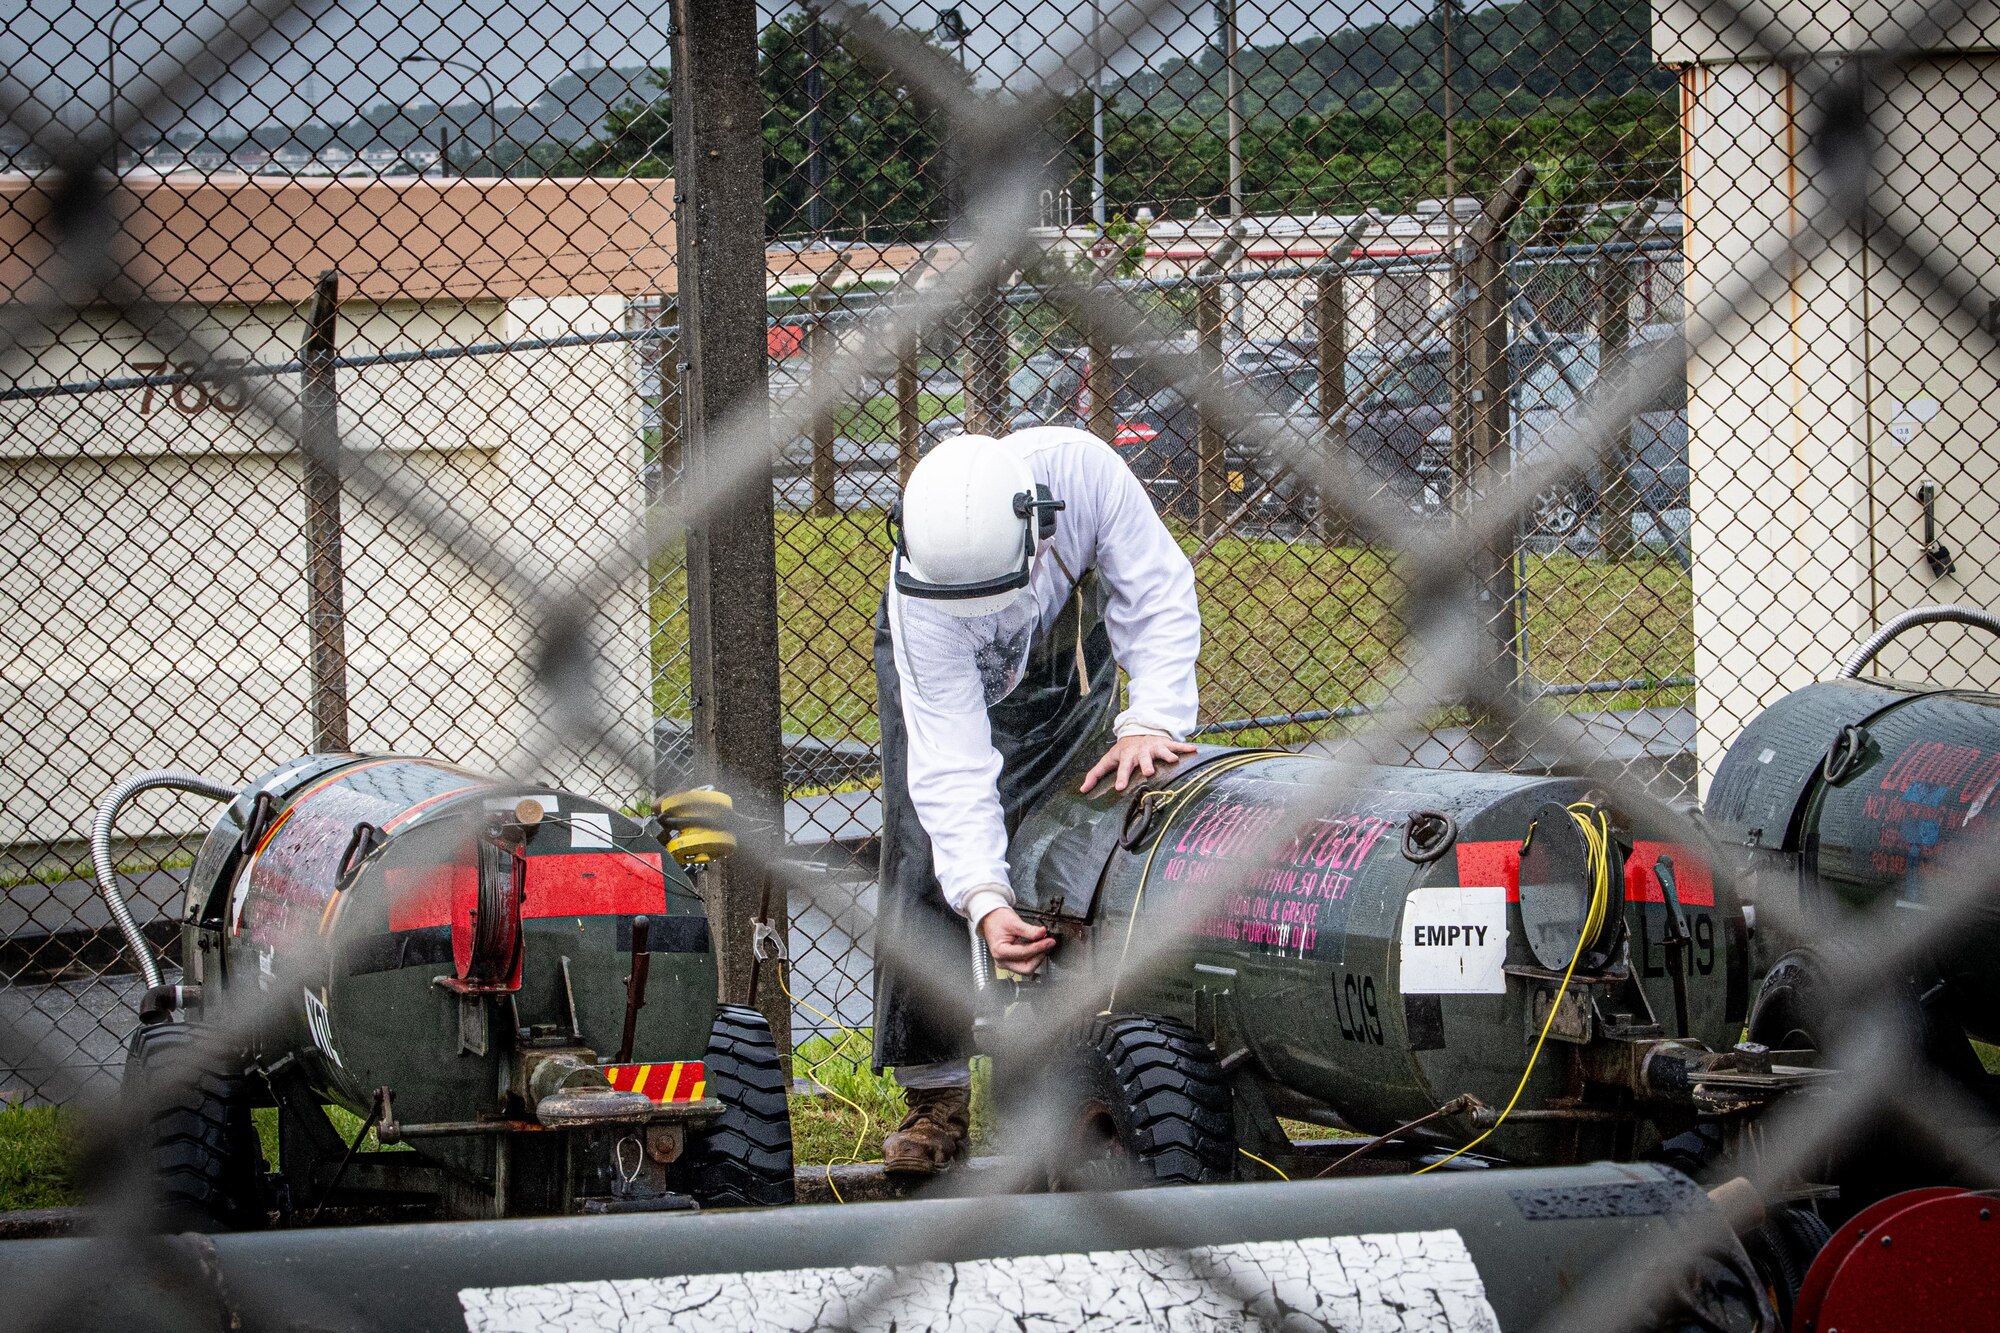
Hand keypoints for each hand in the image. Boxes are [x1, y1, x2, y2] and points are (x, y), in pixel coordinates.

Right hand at [979, 905, 1056, 976]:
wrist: (990, 918)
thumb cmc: (998, 919)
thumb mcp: (1014, 922)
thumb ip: (1029, 930)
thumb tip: (1043, 933)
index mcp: (1000, 951)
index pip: (1024, 953)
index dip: (1039, 947)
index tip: (1050, 941)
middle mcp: (1002, 961)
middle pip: (1026, 968)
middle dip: (1039, 957)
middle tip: (1048, 945)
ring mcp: (1006, 962)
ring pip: (1027, 968)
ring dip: (1037, 957)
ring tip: (1044, 944)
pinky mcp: (1011, 961)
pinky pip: (1025, 963)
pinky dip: (1033, 956)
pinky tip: (1038, 947)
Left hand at [1081, 734, 1197, 793]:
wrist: (1138, 731)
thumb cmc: (1123, 751)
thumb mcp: (1108, 760)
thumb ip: (1095, 774)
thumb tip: (1082, 790)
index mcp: (1127, 757)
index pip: (1123, 768)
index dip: (1122, 777)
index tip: (1121, 788)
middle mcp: (1141, 752)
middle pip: (1143, 758)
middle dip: (1146, 764)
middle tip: (1149, 772)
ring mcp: (1154, 747)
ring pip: (1161, 750)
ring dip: (1166, 755)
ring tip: (1173, 760)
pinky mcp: (1165, 744)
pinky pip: (1176, 746)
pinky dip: (1185, 748)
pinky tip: (1194, 751)